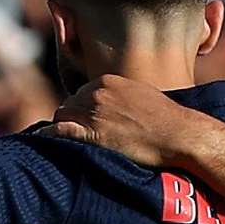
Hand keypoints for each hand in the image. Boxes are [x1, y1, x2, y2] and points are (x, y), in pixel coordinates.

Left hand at [43, 69, 206, 171]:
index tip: (88, 121)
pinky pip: (61, 131)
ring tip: (69, 141)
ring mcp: (94, 113)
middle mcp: (97, 93)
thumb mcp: (143, 95)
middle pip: (70, 104)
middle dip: (73, 118)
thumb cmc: (168, 119)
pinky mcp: (93, 134)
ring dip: (64, 128)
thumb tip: (117, 107)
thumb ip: (123, 96)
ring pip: (62, 116)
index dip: (83, 109)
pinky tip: (45, 140)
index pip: (81, 93)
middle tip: (80, 134)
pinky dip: (50, 135)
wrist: (179, 134)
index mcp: (108, 82)